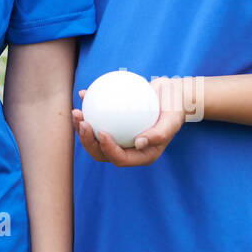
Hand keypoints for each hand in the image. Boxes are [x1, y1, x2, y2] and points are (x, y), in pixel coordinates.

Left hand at [72, 76, 186, 166]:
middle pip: (101, 151)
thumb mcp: (173, 120)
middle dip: (87, 141)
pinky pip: (97, 116)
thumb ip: (159, 134)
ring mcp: (118, 135)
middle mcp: (126, 148)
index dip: (107, 149)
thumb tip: (139, 144)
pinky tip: (82, 94)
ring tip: (77, 112)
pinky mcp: (112, 121)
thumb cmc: (174, 108)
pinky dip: (88, 106)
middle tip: (83, 122)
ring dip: (81, 126)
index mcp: (140, 155)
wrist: (170, 94)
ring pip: (94, 136)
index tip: (102, 131)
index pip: (119, 158)